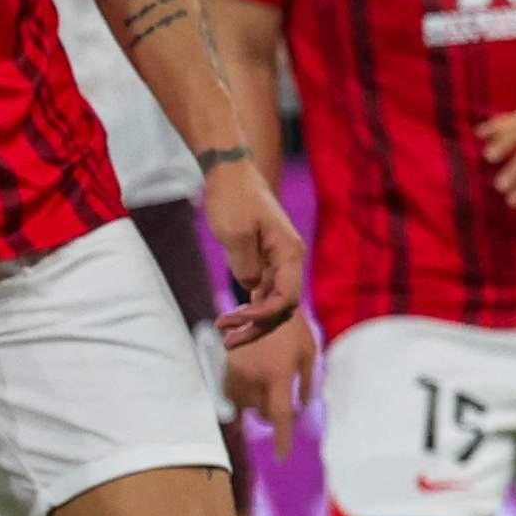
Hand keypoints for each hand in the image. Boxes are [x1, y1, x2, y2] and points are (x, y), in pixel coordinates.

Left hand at [202, 160, 311, 349]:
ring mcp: (278, 261)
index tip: (233, 320)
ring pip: (273, 303)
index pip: (286, 299)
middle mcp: (289, 260)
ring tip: (225, 335)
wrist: (230, 173)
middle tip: (228, 342)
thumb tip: (251, 289)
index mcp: (289, 254)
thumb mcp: (235, 234)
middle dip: (257, 327)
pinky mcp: (265, 260)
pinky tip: (233, 320)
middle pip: (282, 307)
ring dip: (252, 322)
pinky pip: (265, 293)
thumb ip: (246, 267)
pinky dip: (250, 308)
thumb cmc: (233, 199)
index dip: (262, 317)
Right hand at [225, 307, 313, 438]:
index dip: (281, 439)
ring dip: (255, 404)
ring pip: (243, 406)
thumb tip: (301, 408)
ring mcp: (235, 373)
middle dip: (271, 413)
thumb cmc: (293, 330)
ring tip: (265, 385)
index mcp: (278, 376)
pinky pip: (231, 394)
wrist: (263, 305)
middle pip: (262, 414)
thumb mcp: (309, 354)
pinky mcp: (224, 367)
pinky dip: (241, 395)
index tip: (281, 457)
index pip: (279, 416)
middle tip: (280, 400)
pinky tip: (251, 381)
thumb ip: (307, 383)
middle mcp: (254, 378)